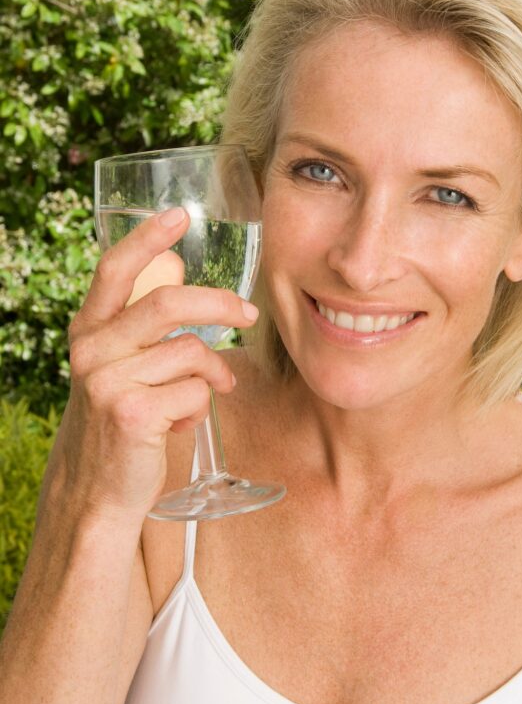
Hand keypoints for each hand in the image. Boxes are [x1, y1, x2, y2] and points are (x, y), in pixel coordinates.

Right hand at [52, 207, 258, 526]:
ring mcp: (108, 383)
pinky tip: (182, 423)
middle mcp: (91, 351)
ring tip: (210, 391)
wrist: (99, 489)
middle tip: (249, 312)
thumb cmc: (122, 422)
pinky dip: (201, 405)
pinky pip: (196, 391)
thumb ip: (141, 330)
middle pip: (168, 303)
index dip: (146, 237)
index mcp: (89, 331)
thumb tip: (189, 283)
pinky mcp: (132, 414)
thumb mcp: (118, 368)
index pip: (114, 269)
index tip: (179, 214)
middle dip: (219, 304)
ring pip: (191, 352)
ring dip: (213, 373)